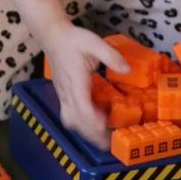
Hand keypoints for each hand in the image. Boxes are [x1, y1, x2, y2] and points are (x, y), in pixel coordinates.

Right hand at [42, 22, 129, 150]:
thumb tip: (127, 70)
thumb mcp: (95, 42)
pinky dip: (81, 124)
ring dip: (85, 132)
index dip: (93, 122)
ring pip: (71, 121)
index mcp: (75, 81)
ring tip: (102, 138)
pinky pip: (70, 116)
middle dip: (92, 135)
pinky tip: (94, 123)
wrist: (53, 37)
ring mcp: (63, 95)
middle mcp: (67, 91)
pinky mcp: (63, 95)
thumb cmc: (74, 39)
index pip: (82, 108)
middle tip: (109, 143)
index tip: (106, 127)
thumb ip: (112, 56)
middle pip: (76, 121)